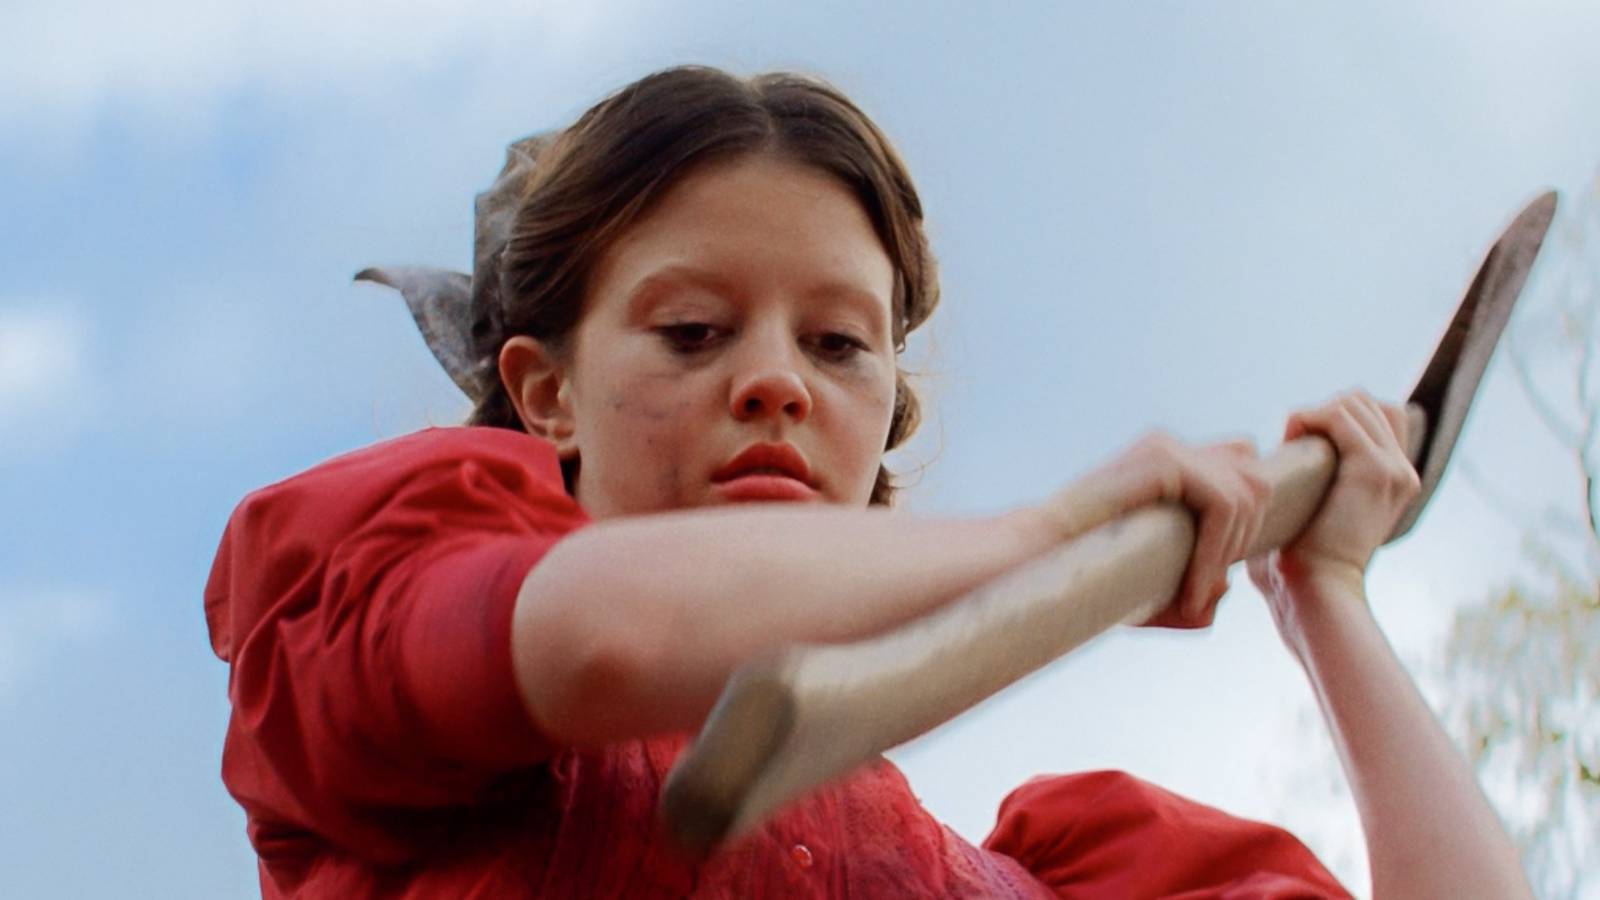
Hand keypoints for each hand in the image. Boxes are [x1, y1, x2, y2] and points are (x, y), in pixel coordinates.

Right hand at [1041, 431, 1269, 626]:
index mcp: (1171, 463)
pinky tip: (1187, 588)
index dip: (1247, 519)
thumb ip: (1191, 586)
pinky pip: (1222, 504)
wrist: (1032, 560)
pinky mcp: (1162, 459)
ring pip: (1249, 494)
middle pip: (1258, 480)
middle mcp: (1172, 446)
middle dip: (1246, 540)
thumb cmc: (1082, 574)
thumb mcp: (1147, 582)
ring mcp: (1168, 447)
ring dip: (1227, 554)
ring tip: (1189, 597)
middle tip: (1200, 589)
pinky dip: (1214, 553)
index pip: (1245, 468)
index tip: (1213, 571)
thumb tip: (1225, 589)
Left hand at [1247, 391, 1419, 625]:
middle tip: (1291, 440)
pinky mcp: (1375, 470)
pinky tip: (1288, 437)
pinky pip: (1340, 415)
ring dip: (1314, 413)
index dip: (1336, 417)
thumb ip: (1301, 488)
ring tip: (1289, 440)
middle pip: (1368, 402)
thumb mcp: (1305, 517)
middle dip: (1324, 411)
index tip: (1299, 442)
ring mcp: (1393, 469)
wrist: (1312, 592)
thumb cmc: (1291, 567)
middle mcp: (1401, 471)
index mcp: (1391, 481)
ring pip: (1356, 402)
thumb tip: (1263, 466)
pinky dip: (1309, 417)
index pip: (1379, 416)